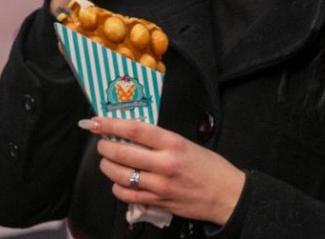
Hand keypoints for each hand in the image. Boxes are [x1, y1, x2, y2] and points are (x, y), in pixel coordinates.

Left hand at [87, 117, 245, 225]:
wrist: (228, 195)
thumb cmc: (208, 167)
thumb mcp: (185, 143)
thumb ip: (158, 139)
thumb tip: (129, 132)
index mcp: (172, 143)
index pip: (134, 129)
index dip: (110, 124)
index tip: (96, 122)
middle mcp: (164, 164)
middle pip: (121, 152)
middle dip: (104, 146)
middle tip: (102, 143)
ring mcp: (160, 185)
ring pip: (119, 175)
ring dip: (107, 166)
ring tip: (108, 161)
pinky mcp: (158, 202)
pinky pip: (127, 195)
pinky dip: (117, 187)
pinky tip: (120, 181)